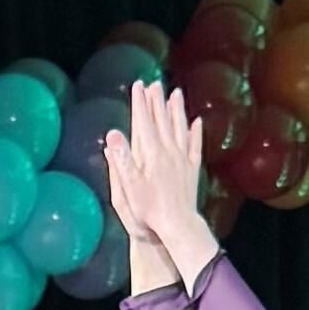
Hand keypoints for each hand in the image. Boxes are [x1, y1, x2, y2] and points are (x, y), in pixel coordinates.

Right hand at [103, 91, 211, 287]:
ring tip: (175, 94)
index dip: (140, 103)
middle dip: (157, 101)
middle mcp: (168, 151)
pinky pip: (194, 145)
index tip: (138, 86)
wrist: (177, 225)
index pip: (143, 122)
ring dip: (177, 110)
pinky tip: (196, 122)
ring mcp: (182, 159)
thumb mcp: (128, 188)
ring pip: (180, 127)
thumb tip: (112, 135)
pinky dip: (195, 132)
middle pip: (162, 120)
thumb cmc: (149, 210)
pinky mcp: (192, 169)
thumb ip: (121, 160)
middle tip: (155, 84)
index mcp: (150, 154)